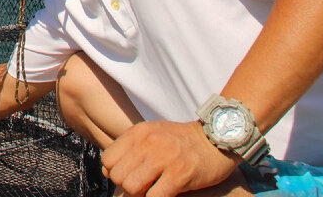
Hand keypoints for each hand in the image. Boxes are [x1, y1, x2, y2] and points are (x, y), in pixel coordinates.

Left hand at [100, 120, 238, 196]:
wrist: (216, 139)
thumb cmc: (181, 140)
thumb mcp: (151, 134)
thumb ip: (129, 148)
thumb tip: (106, 171)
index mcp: (138, 132)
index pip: (108, 160)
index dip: (115, 172)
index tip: (130, 174)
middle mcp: (148, 143)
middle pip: (118, 176)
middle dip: (127, 186)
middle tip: (143, 185)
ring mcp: (164, 159)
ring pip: (132, 187)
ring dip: (141, 194)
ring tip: (153, 189)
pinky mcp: (180, 175)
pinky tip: (165, 194)